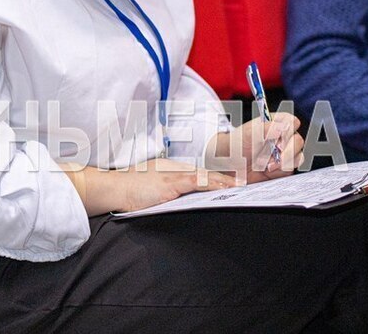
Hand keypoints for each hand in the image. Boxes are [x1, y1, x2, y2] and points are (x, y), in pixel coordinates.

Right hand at [64, 159, 238, 215]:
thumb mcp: (155, 187)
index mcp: (175, 171)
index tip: (243, 181)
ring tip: (248, 185)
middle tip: (254, 181)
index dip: (224, 178)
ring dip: (229, 181)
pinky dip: (213, 184)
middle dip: (233, 177)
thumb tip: (188, 198)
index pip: (205, 174)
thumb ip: (172, 190)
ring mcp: (174, 175)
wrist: (112, 188)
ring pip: (208, 176)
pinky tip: (228, 187)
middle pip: (210, 173)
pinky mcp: (170, 183)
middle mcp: (177, 169)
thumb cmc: (129, 189)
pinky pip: (196, 181)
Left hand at [206, 113, 303, 183]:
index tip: (279, 140)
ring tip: (266, 166)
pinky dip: (282, 171)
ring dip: (284, 162)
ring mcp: (284, 153)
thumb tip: (283, 126)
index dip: (289, 130)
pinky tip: (268, 171)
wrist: (228, 167)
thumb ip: (264, 129)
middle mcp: (281, 137)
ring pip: (298, 156)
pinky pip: (292, 169)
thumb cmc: (234, 146)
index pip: (291, 121)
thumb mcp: (245, 135)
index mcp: (272, 124)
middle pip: (298, 140)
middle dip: (286, 151)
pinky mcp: (284, 167)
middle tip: (272, 157)